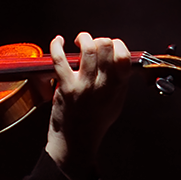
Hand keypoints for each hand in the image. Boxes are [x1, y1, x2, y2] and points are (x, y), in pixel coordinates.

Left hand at [44, 32, 131, 179]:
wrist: (76, 141)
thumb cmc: (95, 122)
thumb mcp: (116, 102)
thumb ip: (119, 81)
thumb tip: (119, 59)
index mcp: (118, 87)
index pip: (123, 56)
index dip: (117, 44)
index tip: (110, 46)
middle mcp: (103, 85)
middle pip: (106, 47)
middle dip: (100, 39)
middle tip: (93, 44)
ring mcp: (84, 86)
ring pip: (87, 49)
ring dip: (84, 38)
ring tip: (80, 41)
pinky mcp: (66, 87)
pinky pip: (60, 59)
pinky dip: (57, 46)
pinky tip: (58, 41)